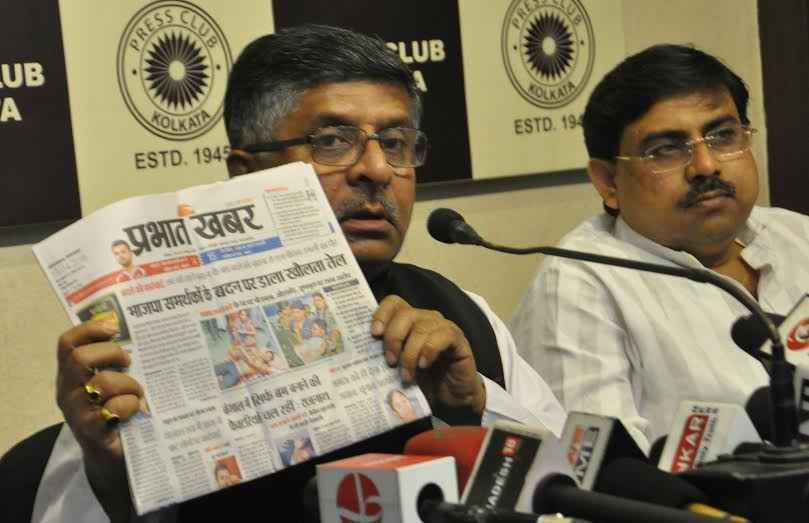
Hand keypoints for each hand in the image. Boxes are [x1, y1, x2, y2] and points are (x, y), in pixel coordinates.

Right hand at [56, 320, 143, 521]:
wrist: (113, 457)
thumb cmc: (117, 412)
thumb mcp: (114, 383)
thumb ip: (116, 362)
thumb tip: (139, 332)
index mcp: (71, 376)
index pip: (67, 344)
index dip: (88, 329)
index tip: (114, 326)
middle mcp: (68, 392)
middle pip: (79, 359)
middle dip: (110, 353)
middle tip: (129, 362)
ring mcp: (77, 413)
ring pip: (101, 383)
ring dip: (129, 384)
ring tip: (138, 393)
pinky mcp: (92, 432)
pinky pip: (113, 409)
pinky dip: (131, 405)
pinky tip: (136, 410)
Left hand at [371, 295, 485, 423]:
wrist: (453, 397)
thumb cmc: (425, 381)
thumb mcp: (400, 369)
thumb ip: (387, 359)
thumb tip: (363, 361)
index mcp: (409, 321)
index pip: (393, 303)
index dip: (381, 314)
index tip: (374, 334)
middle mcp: (426, 318)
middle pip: (405, 314)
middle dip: (393, 338)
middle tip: (390, 361)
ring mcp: (443, 326)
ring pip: (421, 328)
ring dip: (410, 353)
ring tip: (407, 375)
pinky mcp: (458, 339)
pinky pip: (442, 336)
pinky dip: (429, 351)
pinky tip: (424, 365)